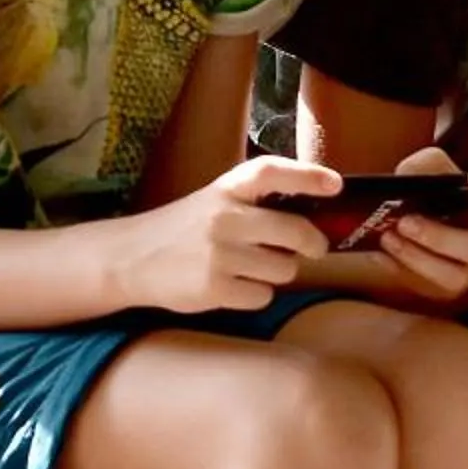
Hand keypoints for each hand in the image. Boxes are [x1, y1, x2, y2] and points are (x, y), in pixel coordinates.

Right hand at [123, 156, 337, 312]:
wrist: (131, 259)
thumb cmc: (184, 230)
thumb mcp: (214, 202)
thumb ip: (255, 204)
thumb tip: (313, 217)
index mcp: (226, 189)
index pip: (271, 172)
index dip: (307, 176)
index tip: (335, 185)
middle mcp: (224, 217)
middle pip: (294, 231)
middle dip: (313, 243)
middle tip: (314, 248)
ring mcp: (218, 254)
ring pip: (283, 269)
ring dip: (277, 272)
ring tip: (251, 267)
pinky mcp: (213, 288)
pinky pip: (262, 296)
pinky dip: (255, 295)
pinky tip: (232, 286)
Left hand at [363, 146, 467, 301]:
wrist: (405, 216)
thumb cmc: (427, 191)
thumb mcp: (427, 166)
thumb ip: (424, 166)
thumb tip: (412, 178)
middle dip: (440, 237)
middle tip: (406, 221)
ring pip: (455, 274)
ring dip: (418, 257)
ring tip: (389, 237)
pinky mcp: (447, 286)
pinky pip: (428, 287)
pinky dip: (401, 269)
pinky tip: (380, 252)